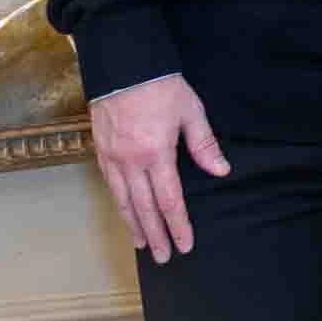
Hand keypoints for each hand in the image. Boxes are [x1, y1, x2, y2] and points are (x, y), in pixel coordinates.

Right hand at [90, 73, 229, 263]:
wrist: (122, 62)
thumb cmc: (161, 84)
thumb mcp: (191, 111)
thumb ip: (204, 145)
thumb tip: (221, 171)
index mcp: (156, 154)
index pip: (170, 201)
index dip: (178, 226)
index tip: (185, 245)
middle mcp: (131, 162)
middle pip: (144, 208)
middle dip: (156, 235)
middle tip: (164, 258)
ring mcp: (112, 157)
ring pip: (122, 200)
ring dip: (134, 224)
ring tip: (143, 244)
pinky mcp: (100, 149)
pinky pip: (110, 184)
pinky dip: (118, 203)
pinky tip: (124, 211)